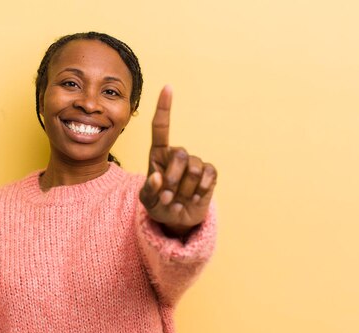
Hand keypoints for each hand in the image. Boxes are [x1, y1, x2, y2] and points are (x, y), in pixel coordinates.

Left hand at [139, 86, 216, 237]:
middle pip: (180, 154)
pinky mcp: (210, 172)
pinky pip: (207, 177)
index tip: (168, 87)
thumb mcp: (148, 201)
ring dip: (185, 190)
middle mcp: (177, 154)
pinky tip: (194, 198)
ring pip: (193, 170)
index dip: (164, 107)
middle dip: (174, 179)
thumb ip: (149, 190)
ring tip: (180, 199)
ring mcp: (195, 162)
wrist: (178, 219)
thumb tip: (158, 178)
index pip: (161, 127)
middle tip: (169, 197)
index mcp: (158, 154)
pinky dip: (199, 192)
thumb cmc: (159, 204)